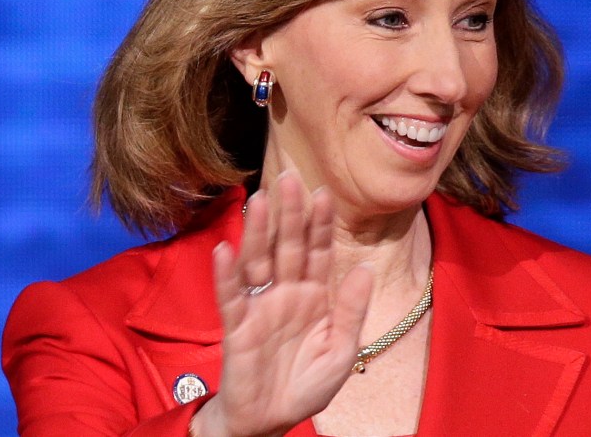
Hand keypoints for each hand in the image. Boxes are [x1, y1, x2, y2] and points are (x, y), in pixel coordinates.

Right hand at [192, 172, 372, 436]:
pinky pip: (231, 296)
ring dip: (258, 232)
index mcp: (315, 296)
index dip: (320, 224)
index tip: (323, 193)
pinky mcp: (237, 326)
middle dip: (290, 214)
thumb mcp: (340, 351)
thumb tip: (365, 268)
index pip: (319, 252)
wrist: (272, 420)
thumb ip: (350, 310)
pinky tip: (225, 249)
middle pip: (288, 246)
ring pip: (259, 261)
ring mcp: (261, 306)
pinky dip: (227, 274)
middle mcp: (287, 292)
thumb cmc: (307, 385)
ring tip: (260, 200)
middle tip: (290, 179)